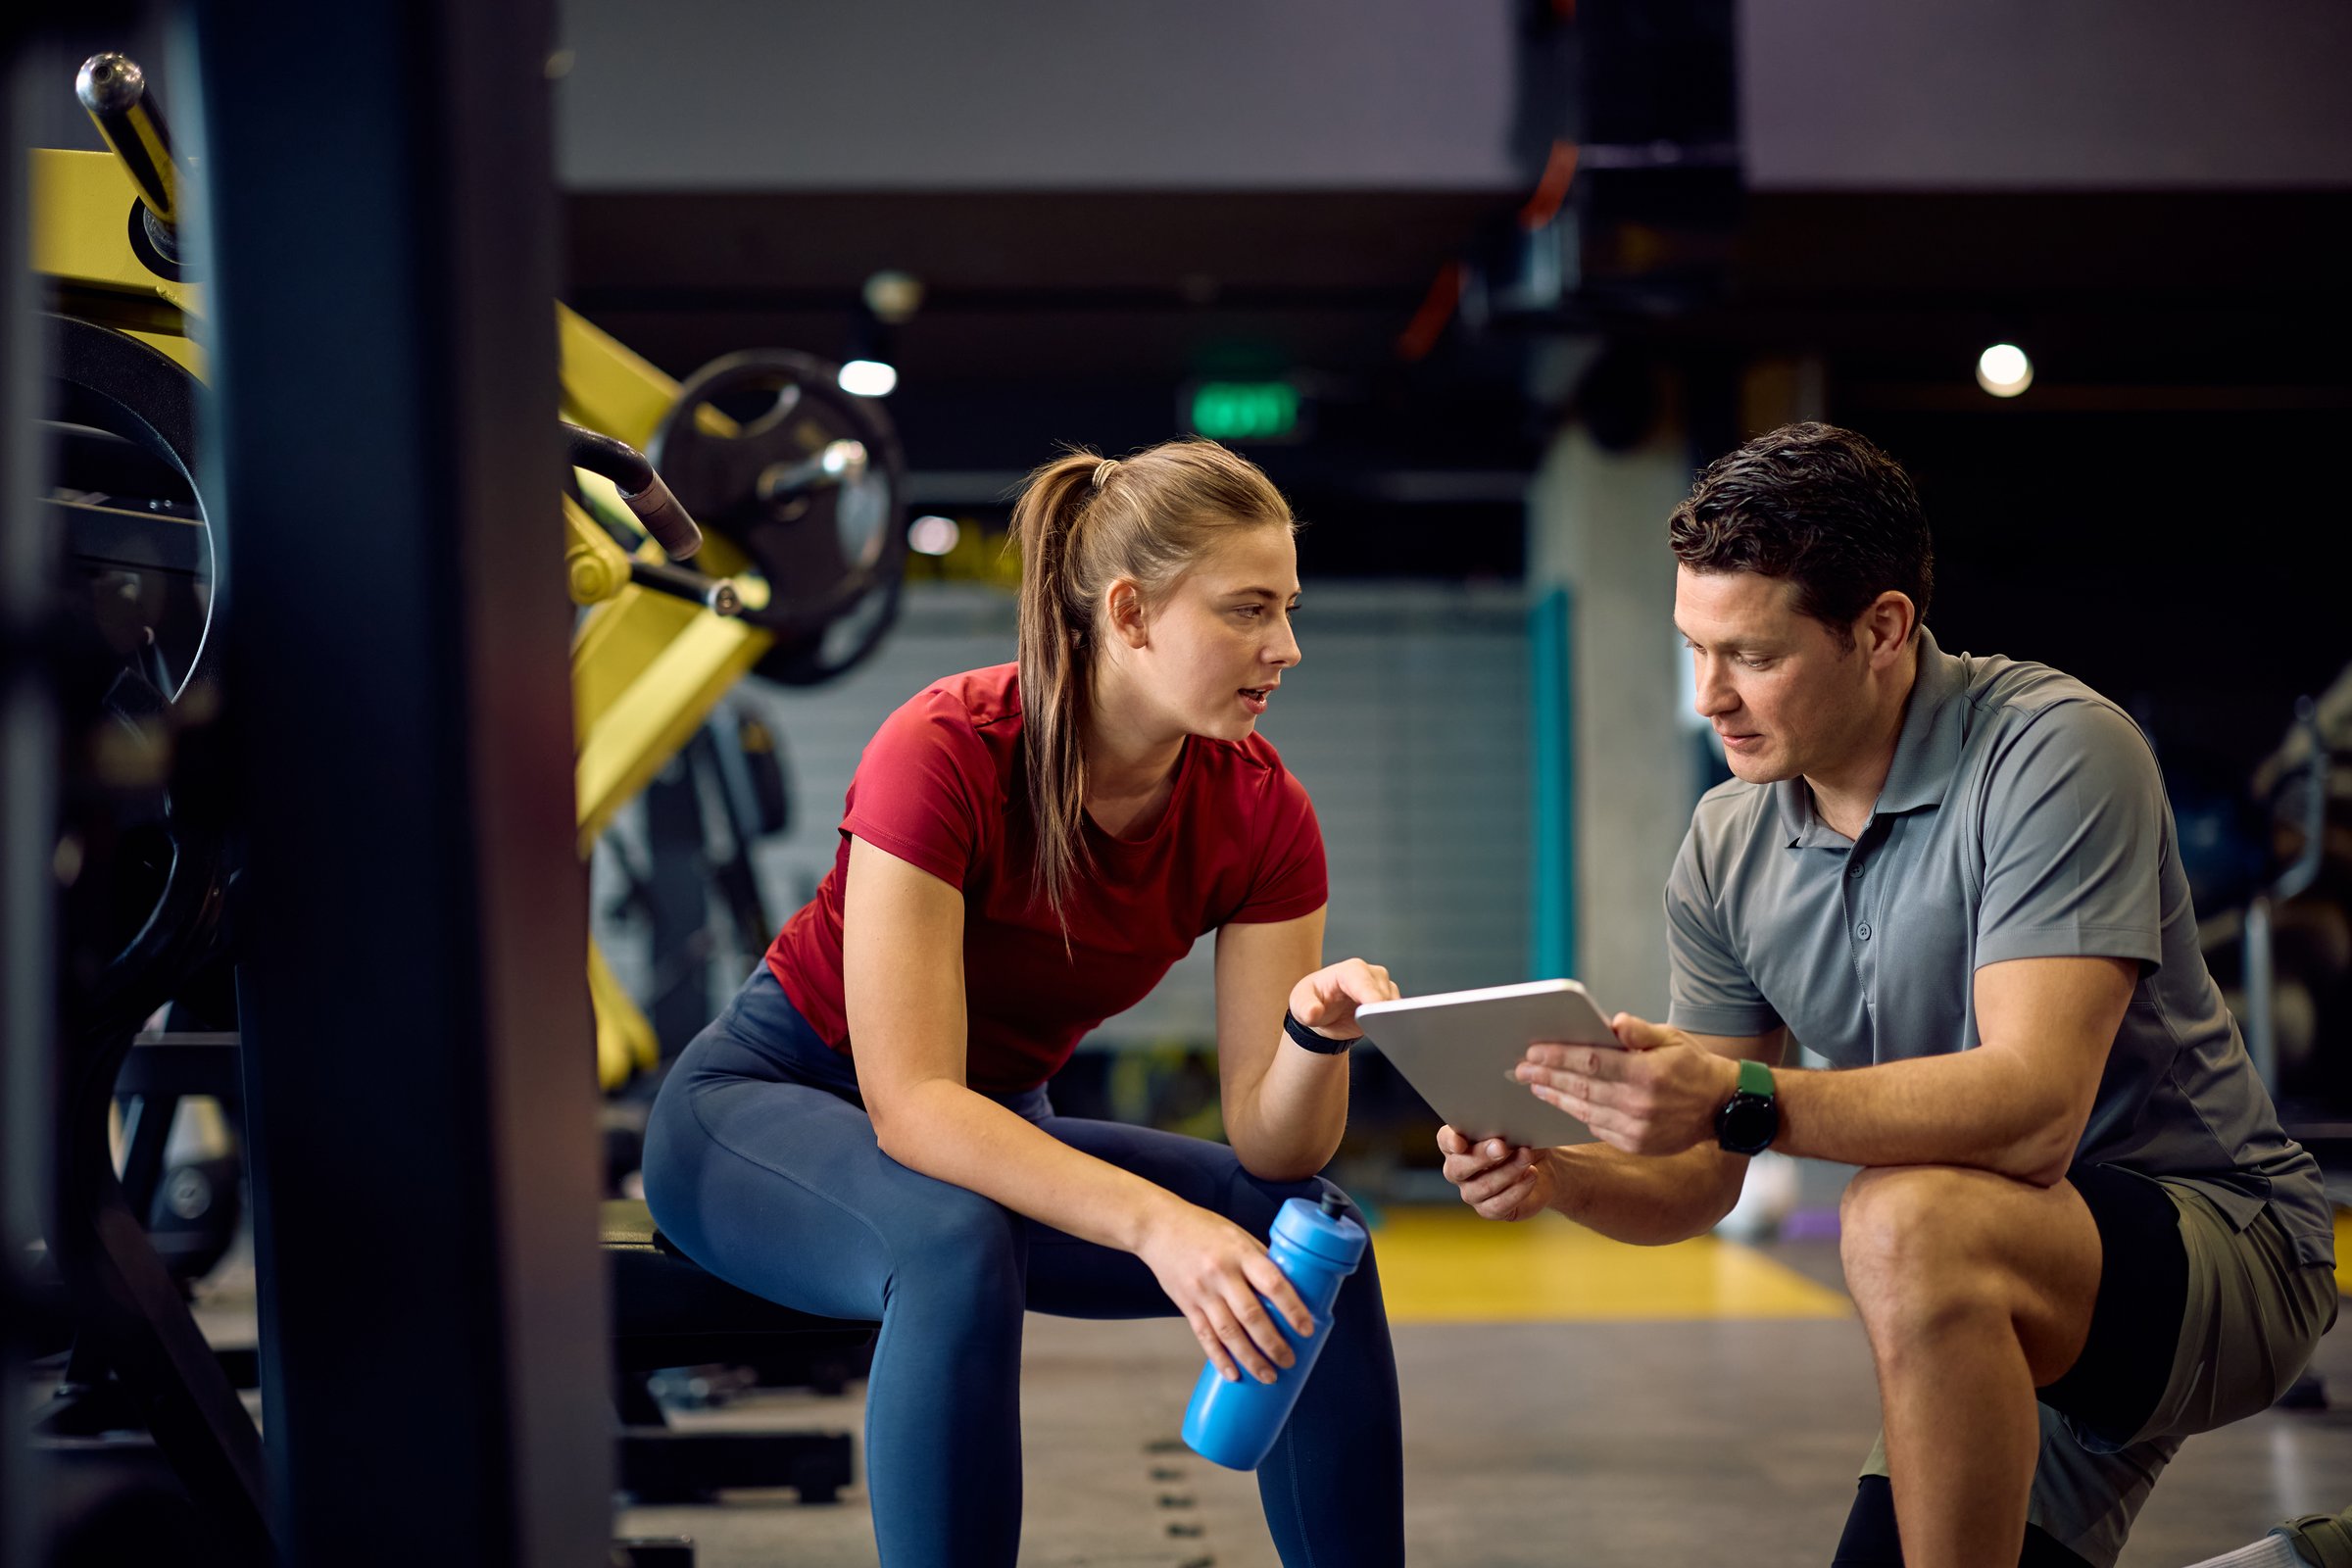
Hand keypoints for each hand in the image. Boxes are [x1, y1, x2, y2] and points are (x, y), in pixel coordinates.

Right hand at [1136, 1199, 1315, 1384]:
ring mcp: (1202, 1292)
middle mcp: (1221, 1274)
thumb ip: (1259, 1260)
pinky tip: (1233, 1373)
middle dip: (1273, 1344)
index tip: (1306, 1329)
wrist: (1158, 1227)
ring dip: (1250, 1358)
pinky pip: (1205, 1336)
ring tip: (1267, 1375)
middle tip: (1289, 1361)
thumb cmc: (1201, 1228)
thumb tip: (1288, 1286)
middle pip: (1251, 1316)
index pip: (1273, 1283)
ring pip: (1229, 1333)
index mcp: (1239, 1253)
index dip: (1292, 1309)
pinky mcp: (1186, 1305)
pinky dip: (1219, 1357)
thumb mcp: (1237, 1235)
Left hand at [1288, 957, 1397, 1040]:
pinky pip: (1398, 1011)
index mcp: (1349, 970)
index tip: (1376, 1011)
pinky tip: (1379, 1027)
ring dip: (1387, 1016)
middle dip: (1380, 1010)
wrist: (1324, 1012)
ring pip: (1394, 1003)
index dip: (1370, 996)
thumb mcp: (1299, 1004)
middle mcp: (1370, 974)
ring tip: (1371, 1027)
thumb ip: (1305, 1008)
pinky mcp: (1389, 999)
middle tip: (1373, 1026)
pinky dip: (1392, 1020)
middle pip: (1383, 993)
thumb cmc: (1312, 1002)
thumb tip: (1313, 1013)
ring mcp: (1382, 986)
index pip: (1363, 982)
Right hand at [1437, 1125, 1557, 1220]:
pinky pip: (1498, 1205)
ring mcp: (1472, 1192)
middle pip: (1458, 1167)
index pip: (1445, 1140)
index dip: (1450, 1141)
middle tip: (1501, 1147)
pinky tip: (1531, 1175)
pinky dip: (1517, 1190)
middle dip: (1480, 1156)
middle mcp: (1459, 1170)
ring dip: (1508, 1171)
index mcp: (1458, 1143)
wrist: (1544, 1168)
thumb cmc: (1523, 1141)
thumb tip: (1506, 1128)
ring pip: (1482, 1186)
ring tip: (1526, 1156)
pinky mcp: (1489, 1210)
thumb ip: (1504, 1126)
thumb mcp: (1517, 1129)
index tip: (1460, 1142)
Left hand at [1513, 1012, 1739, 1155]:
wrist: (1723, 1108)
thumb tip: (1614, 1022)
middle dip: (1547, 1075)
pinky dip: (1576, 1114)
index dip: (1558, 1056)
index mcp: (1646, 1072)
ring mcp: (1637, 1128)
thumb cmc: (1692, 1066)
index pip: (1591, 1062)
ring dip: (1555, 1096)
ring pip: (1584, 1110)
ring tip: (1534, 1084)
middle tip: (1520, 1068)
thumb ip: (1639, 1031)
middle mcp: (1639, 1103)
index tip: (1532, 1050)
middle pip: (1581, 1087)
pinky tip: (1561, 1102)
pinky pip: (1597, 1127)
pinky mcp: (1636, 1144)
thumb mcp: (1671, 1039)